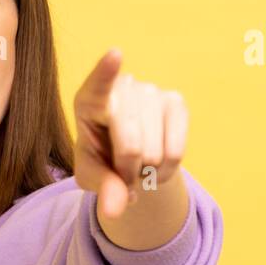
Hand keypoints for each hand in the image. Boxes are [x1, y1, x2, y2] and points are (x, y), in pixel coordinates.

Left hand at [72, 48, 188, 219]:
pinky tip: (156, 164)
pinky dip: (165, 171)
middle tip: (121, 172)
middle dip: (126, 173)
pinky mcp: (176, 101)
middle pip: (131, 146)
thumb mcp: (91, 175)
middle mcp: (122, 88)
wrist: (128, 155)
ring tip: (137, 165)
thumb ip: (101, 189)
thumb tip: (116, 210)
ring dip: (146, 174)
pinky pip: (176, 151)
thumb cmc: (100, 158)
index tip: (115, 55)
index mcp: (89, 100)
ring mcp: (151, 91)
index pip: (98, 85)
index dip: (107, 72)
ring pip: (155, 153)